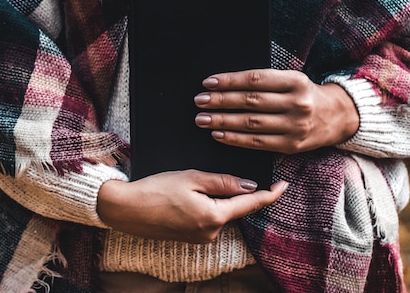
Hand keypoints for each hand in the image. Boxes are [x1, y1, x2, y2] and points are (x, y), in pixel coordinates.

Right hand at [97, 170, 287, 243]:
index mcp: (214, 216)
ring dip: (216, 197)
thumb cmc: (155, 190)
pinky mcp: (190, 237)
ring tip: (190, 183)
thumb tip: (248, 184)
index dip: (270, 194)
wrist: (126, 209)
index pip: (251, 204)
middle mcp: (211, 232)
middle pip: (235, 208)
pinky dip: (207, 205)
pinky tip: (187, 195)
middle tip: (211, 173)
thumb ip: (223, 182)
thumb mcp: (191, 177)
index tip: (284, 184)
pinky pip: (208, 218)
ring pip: (221, 212)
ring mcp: (201, 237)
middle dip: (233, 190)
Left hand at [194, 69, 359, 153]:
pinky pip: (257, 143)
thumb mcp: (291, 80)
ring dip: (223, 120)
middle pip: (251, 101)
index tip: (208, 82)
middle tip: (199, 101)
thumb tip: (225, 83)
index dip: (230, 81)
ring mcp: (295, 126)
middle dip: (221, 101)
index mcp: (295, 81)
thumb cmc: (304, 94)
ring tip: (202, 118)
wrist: (337, 116)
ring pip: (251, 123)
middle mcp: (297, 103)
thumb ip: (265, 81)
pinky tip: (218, 134)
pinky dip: (234, 138)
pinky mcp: (291, 145)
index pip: (256, 79)